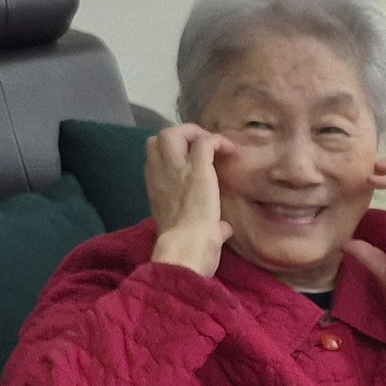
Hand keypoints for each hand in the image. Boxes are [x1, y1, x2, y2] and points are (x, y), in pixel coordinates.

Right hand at [144, 125, 227, 276]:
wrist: (184, 252)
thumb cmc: (186, 251)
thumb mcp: (190, 237)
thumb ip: (208, 228)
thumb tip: (223, 229)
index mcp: (157, 191)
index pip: (155, 160)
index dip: (173, 155)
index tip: (192, 163)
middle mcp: (161, 175)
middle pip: (158, 139)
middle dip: (180, 136)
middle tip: (200, 149)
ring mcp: (176, 170)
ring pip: (173, 132)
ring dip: (194, 133)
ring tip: (213, 145)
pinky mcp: (197, 170)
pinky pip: (205, 142)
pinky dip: (218, 141)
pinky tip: (230, 150)